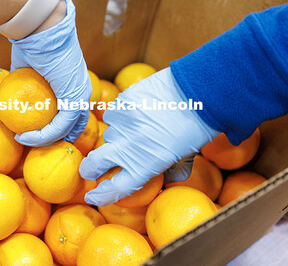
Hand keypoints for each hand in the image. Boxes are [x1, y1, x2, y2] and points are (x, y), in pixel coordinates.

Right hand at [10, 0, 91, 146]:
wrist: (41, 27)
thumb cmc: (32, 40)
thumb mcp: (25, 66)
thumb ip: (21, 82)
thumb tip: (7, 95)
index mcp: (73, 82)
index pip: (72, 112)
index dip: (57, 127)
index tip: (34, 133)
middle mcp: (82, 90)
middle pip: (74, 125)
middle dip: (55, 139)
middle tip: (32, 143)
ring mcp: (81, 95)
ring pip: (67, 129)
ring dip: (44, 140)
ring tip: (23, 139)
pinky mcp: (75, 98)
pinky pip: (60, 126)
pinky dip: (42, 135)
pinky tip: (24, 136)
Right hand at [79, 67, 218, 205]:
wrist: (198, 92)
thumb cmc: (196, 128)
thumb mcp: (186, 157)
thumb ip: (171, 172)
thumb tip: (163, 180)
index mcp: (144, 166)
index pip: (115, 188)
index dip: (100, 195)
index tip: (93, 195)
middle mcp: (127, 147)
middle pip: (94, 164)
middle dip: (89, 169)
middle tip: (90, 170)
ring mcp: (121, 124)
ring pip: (107, 134)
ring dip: (116, 136)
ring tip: (135, 129)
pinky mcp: (121, 103)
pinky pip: (114, 114)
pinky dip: (122, 116)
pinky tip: (137, 112)